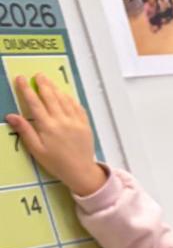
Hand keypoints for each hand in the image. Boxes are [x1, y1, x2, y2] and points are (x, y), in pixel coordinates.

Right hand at [4, 72, 103, 195]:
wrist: (81, 172)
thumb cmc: (56, 163)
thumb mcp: (36, 150)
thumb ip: (25, 131)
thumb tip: (11, 116)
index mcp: (48, 126)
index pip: (34, 102)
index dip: (26, 89)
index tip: (21, 78)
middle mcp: (62, 121)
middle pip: (51, 97)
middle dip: (43, 84)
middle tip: (38, 74)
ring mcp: (76, 122)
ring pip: (65, 100)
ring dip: (56, 88)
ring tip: (49, 81)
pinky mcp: (85, 125)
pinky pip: (78, 107)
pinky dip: (71, 99)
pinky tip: (66, 95)